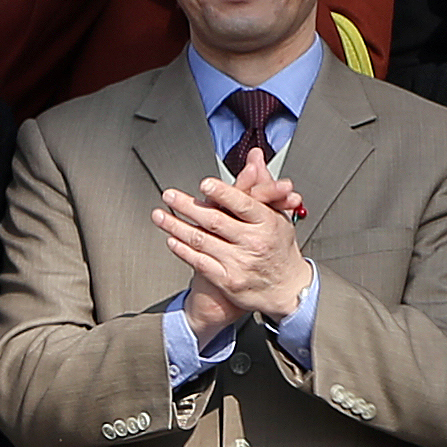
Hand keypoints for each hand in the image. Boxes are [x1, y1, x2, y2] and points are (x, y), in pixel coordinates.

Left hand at [156, 153, 313, 328]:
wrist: (286, 288)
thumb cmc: (279, 246)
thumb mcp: (277, 214)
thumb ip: (262, 185)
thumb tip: (254, 158)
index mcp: (267, 222)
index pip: (242, 204)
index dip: (222, 193)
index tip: (204, 184)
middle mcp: (253, 242)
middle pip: (215, 220)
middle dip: (188, 206)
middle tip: (169, 195)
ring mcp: (239, 263)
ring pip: (201, 241)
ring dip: (176, 226)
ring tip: (159, 215)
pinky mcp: (228, 280)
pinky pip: (199, 262)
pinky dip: (182, 250)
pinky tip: (171, 239)